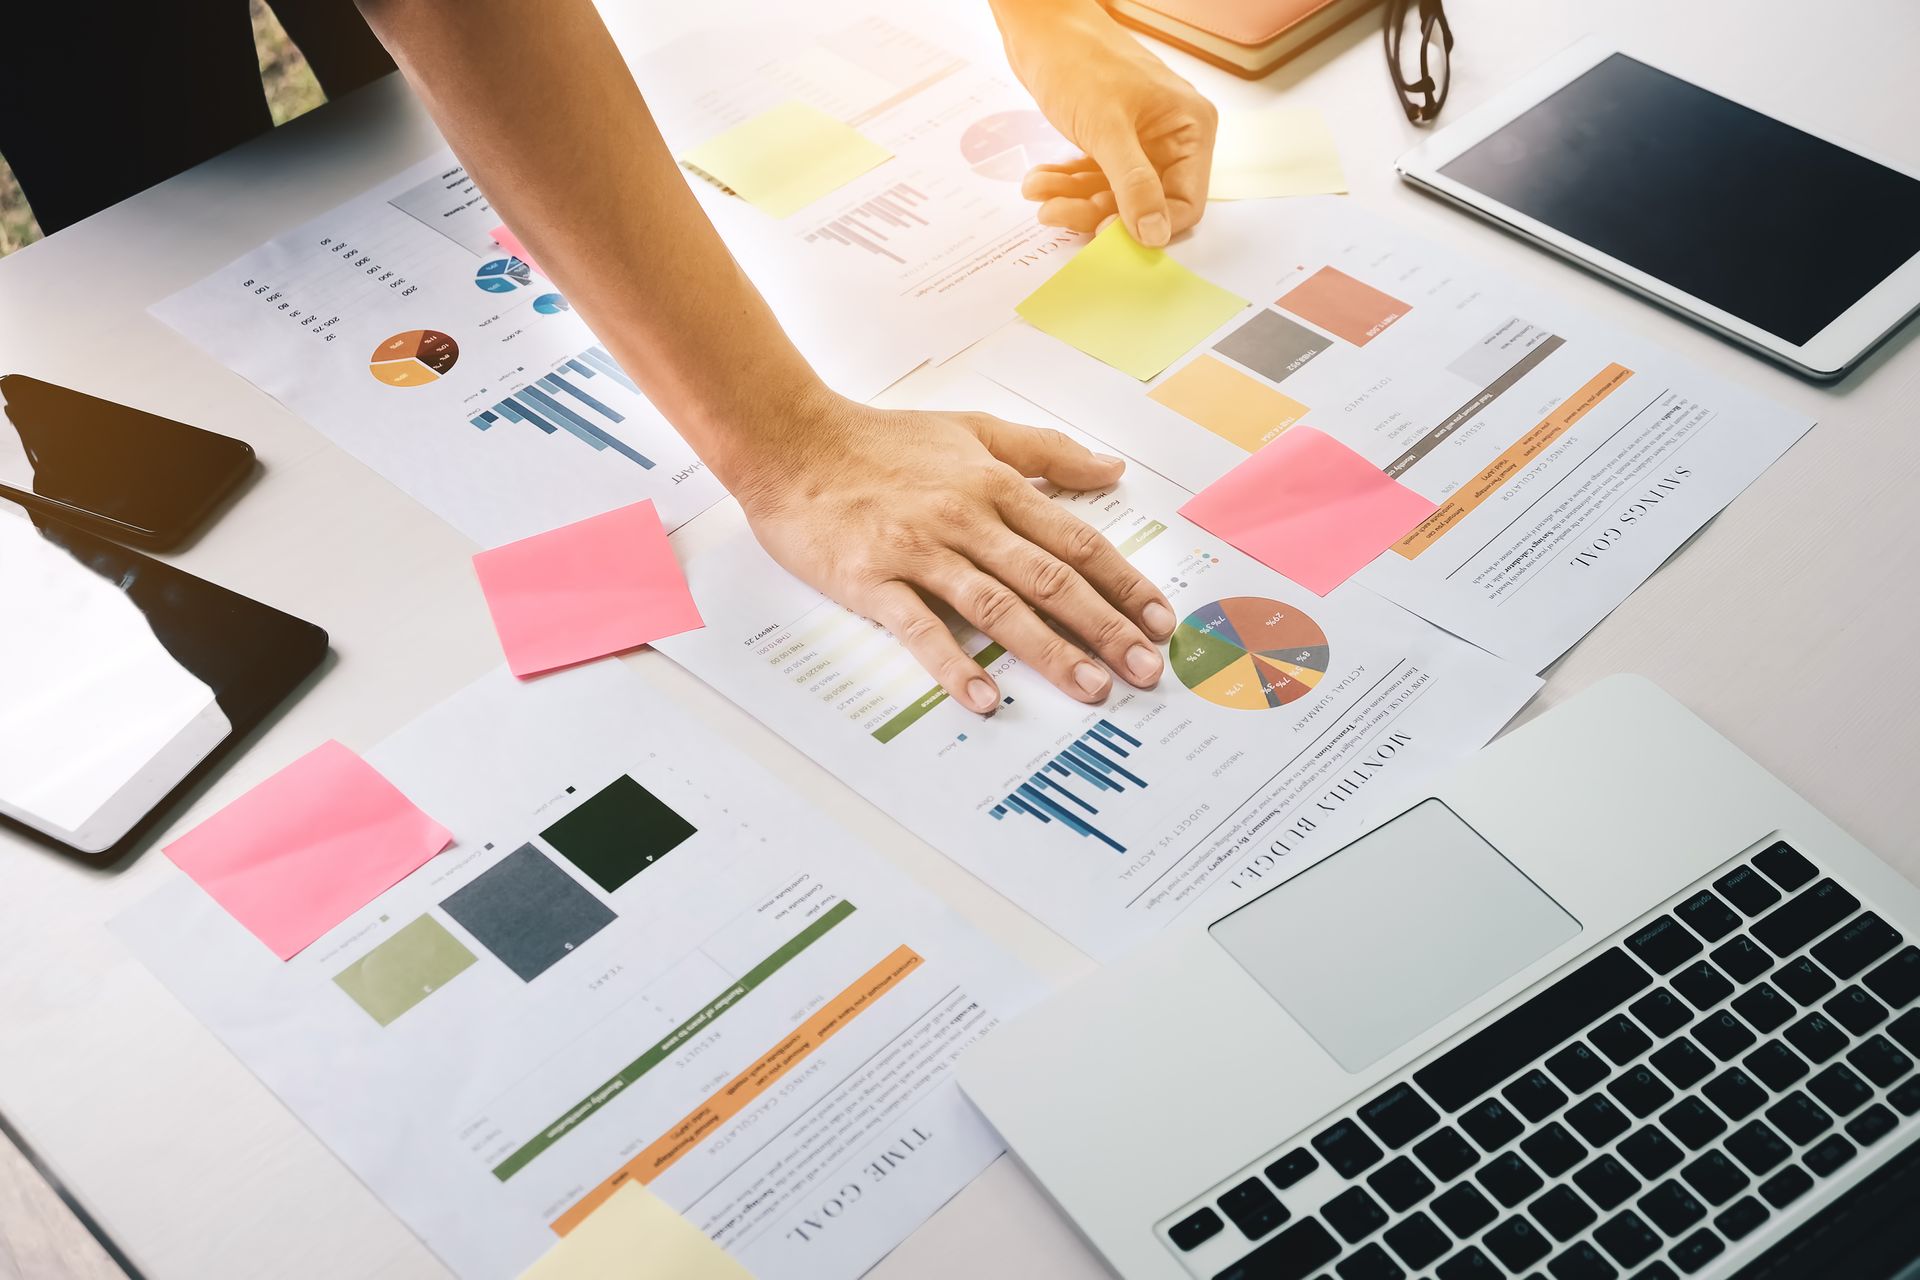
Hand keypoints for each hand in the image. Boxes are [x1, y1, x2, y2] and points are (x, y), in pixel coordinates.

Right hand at [732, 396, 1176, 713]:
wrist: (791, 441)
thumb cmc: (879, 440)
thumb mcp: (973, 429)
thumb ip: (1045, 451)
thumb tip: (1110, 470)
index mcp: (994, 486)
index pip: (1076, 542)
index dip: (1124, 584)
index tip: (1159, 621)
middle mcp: (966, 519)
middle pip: (1050, 580)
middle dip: (1106, 627)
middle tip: (1145, 670)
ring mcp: (920, 551)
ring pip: (999, 606)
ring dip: (1050, 651)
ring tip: (1091, 688)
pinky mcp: (873, 581)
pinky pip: (921, 629)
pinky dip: (955, 664)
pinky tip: (985, 698)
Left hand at [994, 0, 1216, 245]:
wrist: (1041, 24)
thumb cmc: (1080, 59)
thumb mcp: (1108, 128)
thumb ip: (1134, 185)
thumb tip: (1155, 234)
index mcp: (1190, 128)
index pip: (1184, 202)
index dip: (1147, 225)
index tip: (1106, 235)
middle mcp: (1172, 136)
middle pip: (1144, 203)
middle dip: (1097, 211)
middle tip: (1056, 213)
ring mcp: (1141, 139)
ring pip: (1114, 195)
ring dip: (1074, 199)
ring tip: (1040, 192)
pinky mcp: (1111, 139)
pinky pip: (1095, 177)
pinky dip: (1068, 183)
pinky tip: (1040, 180)